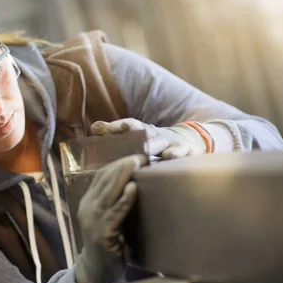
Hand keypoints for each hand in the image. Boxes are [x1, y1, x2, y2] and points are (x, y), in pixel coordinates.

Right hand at [74, 154, 146, 282]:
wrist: (96, 273)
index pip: (101, 175)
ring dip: (125, 175)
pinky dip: (125, 199)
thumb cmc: (107, 245)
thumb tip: (134, 184)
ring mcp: (93, 220)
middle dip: (123, 165)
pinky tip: (134, 189)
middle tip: (141, 155)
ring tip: (138, 162)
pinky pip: (115, 212)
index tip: (135, 155)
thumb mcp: (107, 220)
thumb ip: (114, 203)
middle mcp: (87, 208)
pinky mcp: (103, 233)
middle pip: (104, 179)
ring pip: (109, 191)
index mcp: (88, 202)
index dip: (117, 163)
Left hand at [91, 118, 211, 159]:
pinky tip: (170, 157)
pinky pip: (182, 153)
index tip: (104, 128)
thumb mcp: (138, 136)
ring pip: (162, 143)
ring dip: (154, 145)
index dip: (117, 126)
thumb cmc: (156, 142)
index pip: (129, 126)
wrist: (189, 140)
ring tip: (145, 148)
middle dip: (134, 132)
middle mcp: (157, 135)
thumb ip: (116, 133)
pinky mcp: (186, 151)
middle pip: (144, 132)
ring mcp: (172, 143)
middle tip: (123, 131)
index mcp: (144, 131)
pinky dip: (177, 153)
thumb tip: (93, 127)